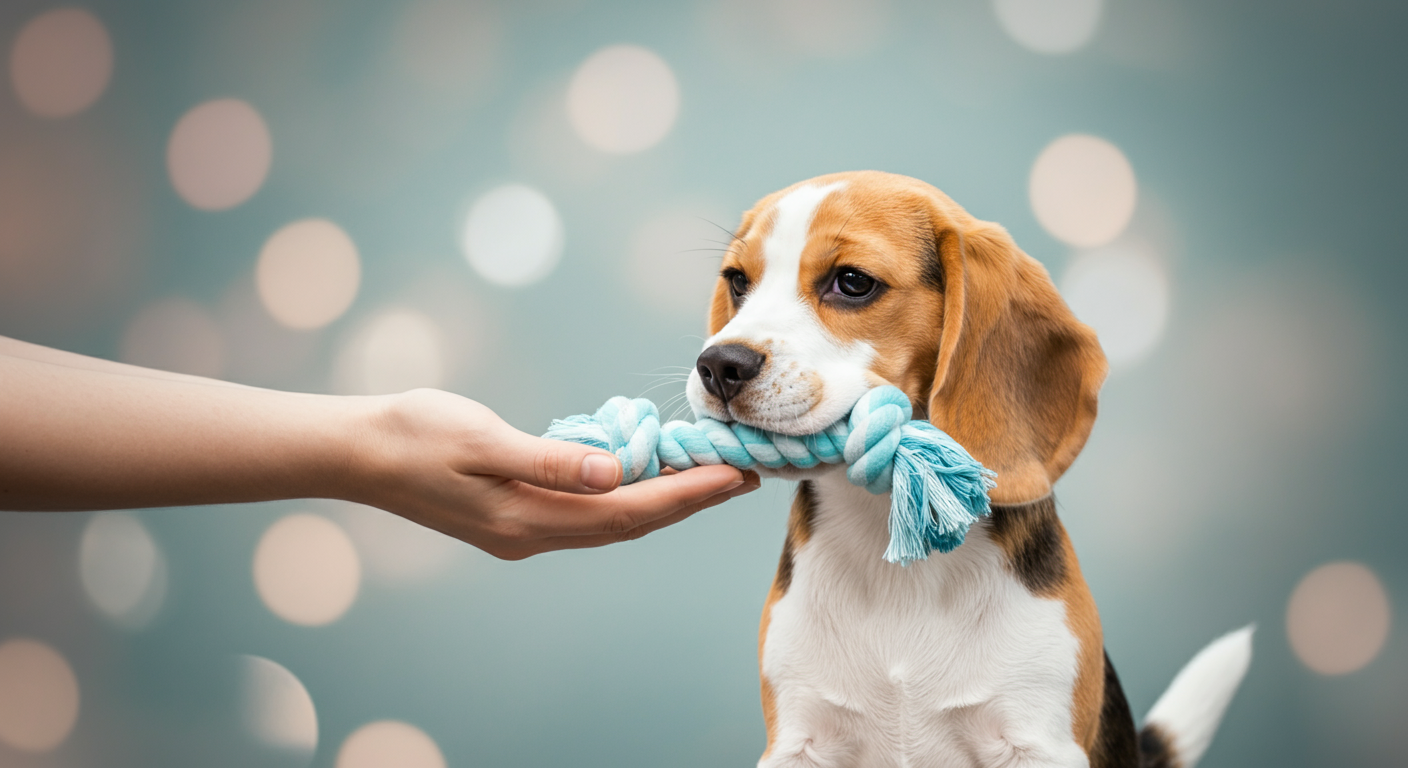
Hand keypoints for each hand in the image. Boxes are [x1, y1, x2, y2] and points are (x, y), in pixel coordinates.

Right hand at [348, 389, 759, 559]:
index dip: (687, 493)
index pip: (629, 509)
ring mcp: (523, 531)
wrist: (356, 453)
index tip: (734, 473)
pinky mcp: (514, 518)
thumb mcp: (481, 439)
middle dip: (689, 500)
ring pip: (612, 521)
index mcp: (528, 518)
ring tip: (706, 475)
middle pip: (630, 522)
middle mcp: (532, 535)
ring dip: (661, 501)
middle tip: (741, 473)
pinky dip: (625, 496)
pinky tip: (641, 474)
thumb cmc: (414, 435)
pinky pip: (588, 513)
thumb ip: (550, 459)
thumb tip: (617, 472)